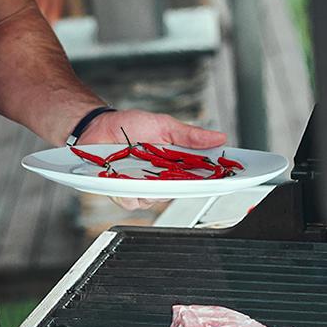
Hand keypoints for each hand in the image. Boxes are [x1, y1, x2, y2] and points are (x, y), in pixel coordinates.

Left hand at [79, 109, 227, 211]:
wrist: (98, 126)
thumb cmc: (130, 126)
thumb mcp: (164, 125)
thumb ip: (189, 136)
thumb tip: (219, 137)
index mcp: (175, 164)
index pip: (200, 177)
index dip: (215, 180)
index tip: (228, 178)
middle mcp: (160, 179)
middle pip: (180, 192)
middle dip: (181, 184)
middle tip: (176, 171)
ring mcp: (141, 187)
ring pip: (155, 200)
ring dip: (151, 186)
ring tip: (142, 168)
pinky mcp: (122, 192)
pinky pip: (131, 201)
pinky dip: (129, 190)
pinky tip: (124, 177)